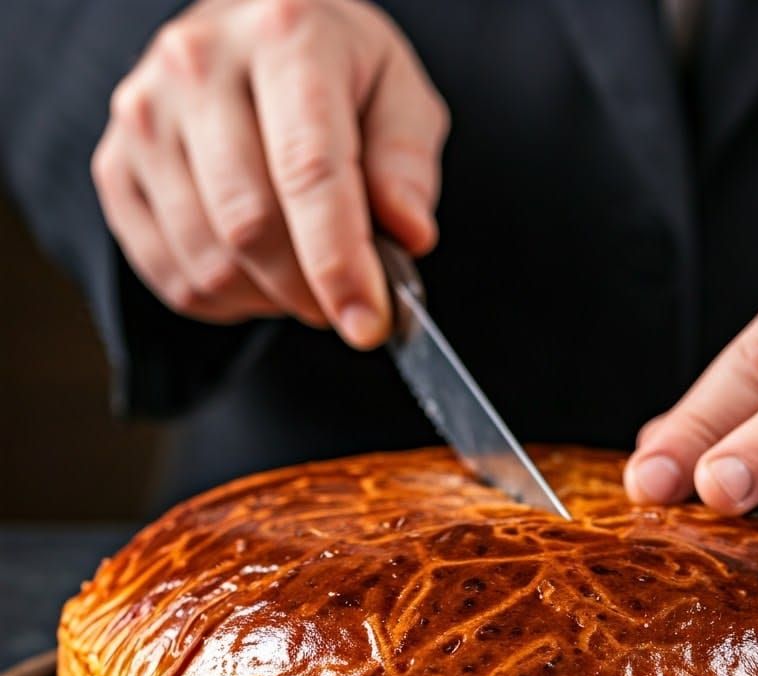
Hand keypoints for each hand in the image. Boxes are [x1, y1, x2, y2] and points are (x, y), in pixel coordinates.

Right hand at [91, 0, 448, 346]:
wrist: (252, 37)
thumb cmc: (335, 74)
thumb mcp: (398, 95)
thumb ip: (406, 163)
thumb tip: (408, 234)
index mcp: (285, 36)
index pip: (308, 171)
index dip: (339, 263)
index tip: (368, 323)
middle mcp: (198, 65)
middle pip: (250, 225)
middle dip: (309, 292)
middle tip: (344, 302)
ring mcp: (144, 117)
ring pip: (210, 261)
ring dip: (270, 298)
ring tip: (302, 274)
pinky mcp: (115, 166)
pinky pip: (174, 276)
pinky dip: (228, 300)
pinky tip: (258, 271)